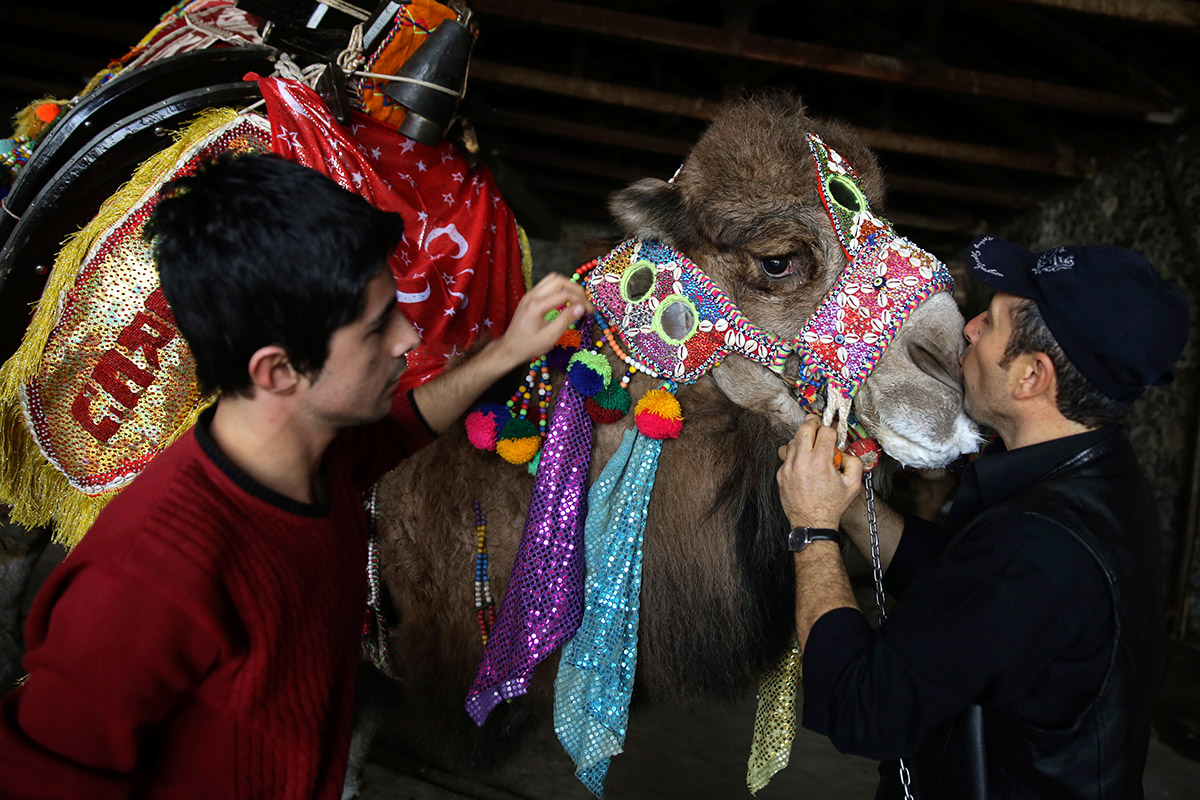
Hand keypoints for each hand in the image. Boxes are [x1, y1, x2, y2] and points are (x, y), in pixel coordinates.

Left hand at [494, 273, 594, 368]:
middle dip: (576, 289)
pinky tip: (566, 299)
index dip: (581, 301)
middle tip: (586, 303)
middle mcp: (532, 296)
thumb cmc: (528, 346)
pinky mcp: (529, 297)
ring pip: (552, 279)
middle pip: (559, 280)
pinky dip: (559, 288)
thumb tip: (581, 308)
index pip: (565, 294)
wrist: (509, 349)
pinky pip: (547, 284)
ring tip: (578, 299)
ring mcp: (529, 294)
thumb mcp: (550, 337)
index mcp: (536, 306)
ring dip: (568, 286)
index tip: (591, 311)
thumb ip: (566, 320)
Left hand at [777, 414, 863, 528]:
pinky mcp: (781, 474)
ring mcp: (788, 468)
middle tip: (819, 426)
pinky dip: (795, 453)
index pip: (825, 431)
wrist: (812, 523)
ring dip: (803, 439)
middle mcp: (802, 463)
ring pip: (793, 440)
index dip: (832, 429)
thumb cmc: (831, 506)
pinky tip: (803, 461)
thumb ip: (854, 462)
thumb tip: (845, 451)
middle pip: (804, 428)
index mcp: (820, 463)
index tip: (834, 434)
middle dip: (814, 423)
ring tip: (812, 447)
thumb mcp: (853, 485)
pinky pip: (785, 455)